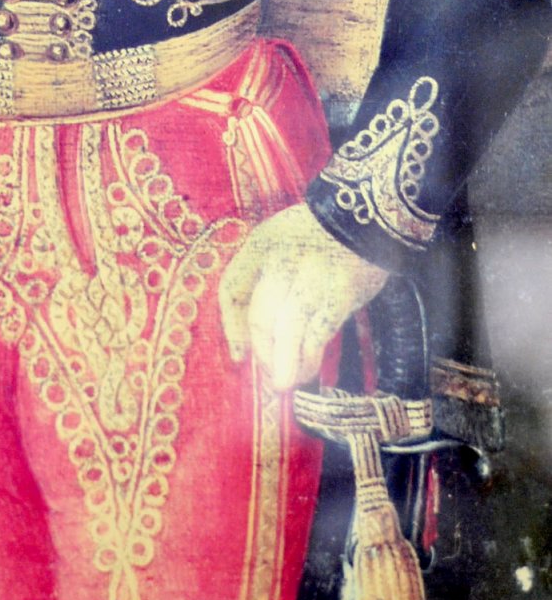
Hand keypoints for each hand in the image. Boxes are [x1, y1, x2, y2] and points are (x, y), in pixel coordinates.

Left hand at [218, 202, 388, 391]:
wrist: (368, 215)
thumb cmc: (321, 235)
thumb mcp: (283, 242)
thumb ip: (269, 278)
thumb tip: (260, 333)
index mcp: (262, 243)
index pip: (232, 288)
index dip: (231, 327)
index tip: (238, 354)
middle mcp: (282, 259)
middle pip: (260, 315)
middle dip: (262, 352)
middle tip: (269, 377)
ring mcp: (311, 276)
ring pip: (287, 330)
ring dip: (283, 364)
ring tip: (283, 384)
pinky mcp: (340, 293)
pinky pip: (317, 333)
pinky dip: (308, 358)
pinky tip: (306, 371)